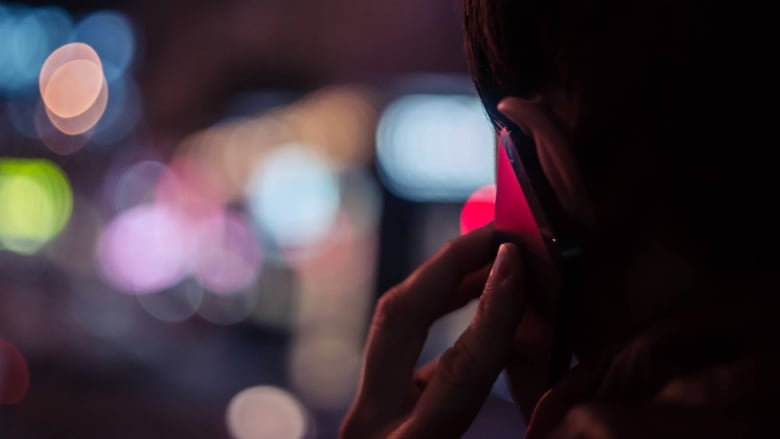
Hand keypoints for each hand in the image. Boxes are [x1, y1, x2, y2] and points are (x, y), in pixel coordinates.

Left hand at [340, 226, 526, 437]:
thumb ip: (520, 410)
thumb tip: (540, 343)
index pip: (457, 370)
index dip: (492, 310)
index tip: (514, 259)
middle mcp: (371, 427)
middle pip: (398, 317)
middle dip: (446, 266)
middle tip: (494, 235)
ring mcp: (365, 417)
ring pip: (396, 327)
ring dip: (446, 288)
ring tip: (493, 264)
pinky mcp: (372, 413)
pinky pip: (406, 354)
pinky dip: (444, 328)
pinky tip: (479, 317)